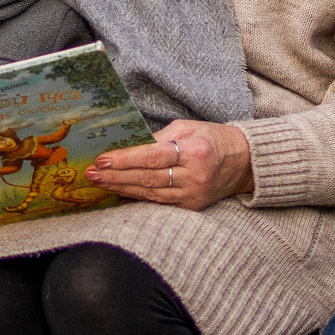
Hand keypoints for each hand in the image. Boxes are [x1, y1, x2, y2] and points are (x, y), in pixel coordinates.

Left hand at [86, 119, 253, 210]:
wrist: (244, 162)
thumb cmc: (212, 138)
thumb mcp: (188, 128)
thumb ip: (159, 137)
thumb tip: (129, 146)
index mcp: (195, 151)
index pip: (152, 157)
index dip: (125, 160)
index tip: (101, 160)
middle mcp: (194, 176)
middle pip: (147, 178)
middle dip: (115, 176)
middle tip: (91, 173)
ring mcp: (194, 195)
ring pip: (150, 194)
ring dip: (121, 188)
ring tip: (99, 182)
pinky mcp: (192, 206)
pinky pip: (159, 204)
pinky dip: (137, 198)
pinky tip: (119, 194)